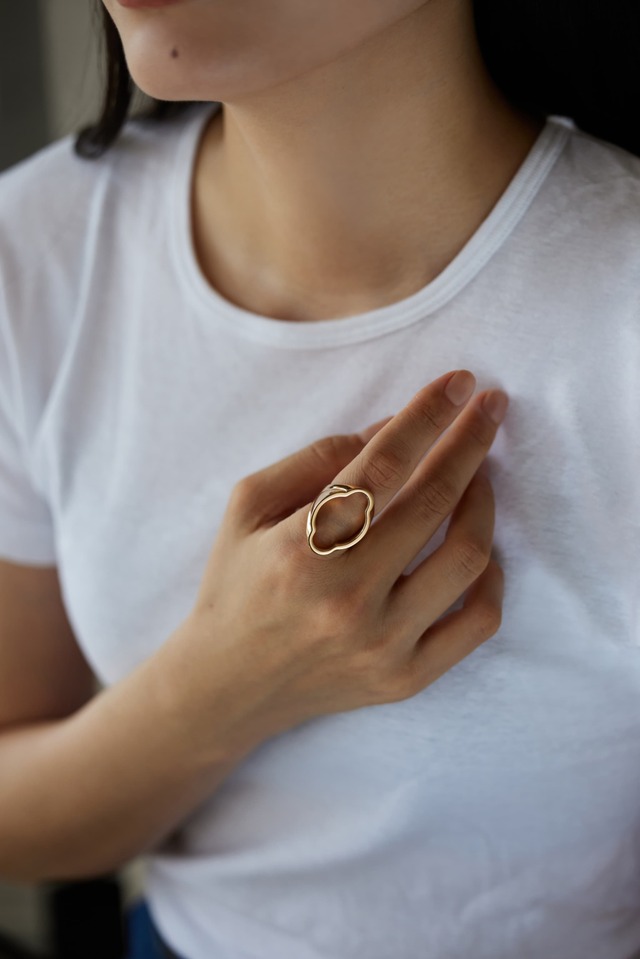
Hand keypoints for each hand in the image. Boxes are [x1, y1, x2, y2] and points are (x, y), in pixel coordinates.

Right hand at [183, 370, 506, 745]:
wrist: (226, 685)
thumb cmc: (235, 586)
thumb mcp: (247, 507)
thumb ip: (315, 459)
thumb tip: (391, 428)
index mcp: (301, 548)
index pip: (384, 463)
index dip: (428, 415)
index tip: (461, 382)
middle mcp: (347, 597)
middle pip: (434, 500)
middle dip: (470, 442)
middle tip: (489, 409)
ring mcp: (382, 643)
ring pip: (467, 557)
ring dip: (484, 502)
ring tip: (479, 475)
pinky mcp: (405, 678)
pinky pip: (477, 622)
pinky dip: (492, 577)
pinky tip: (479, 549)